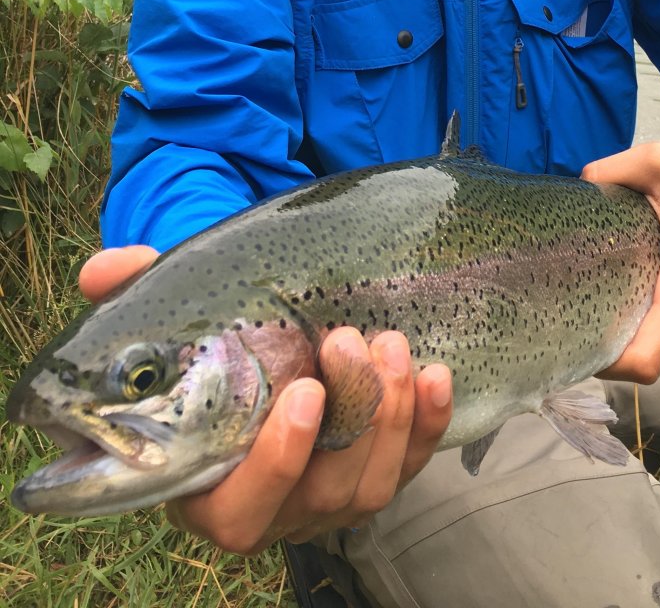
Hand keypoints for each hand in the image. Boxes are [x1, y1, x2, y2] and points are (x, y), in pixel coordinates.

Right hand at [79, 247, 452, 553]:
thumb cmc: (216, 341)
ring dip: (391, 414)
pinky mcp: (381, 473)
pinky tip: (436, 374)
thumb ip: (138, 292)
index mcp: (211, 486)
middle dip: (351, 420)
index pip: (240, 509)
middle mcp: (277, 506)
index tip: (303, 393)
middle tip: (351, 342)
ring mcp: (333, 497)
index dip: (278, 461)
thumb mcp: (180, 314)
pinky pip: (414, 465)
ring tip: (391, 344)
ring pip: (373, 485)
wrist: (268, 341)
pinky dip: (430, 424)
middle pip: (323, 496)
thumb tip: (103, 269)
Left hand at [581, 144, 659, 384]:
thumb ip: (613, 170)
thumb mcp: (659, 161)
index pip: (645, 360)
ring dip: (629, 318)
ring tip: (610, 279)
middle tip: (576, 296)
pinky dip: (647, 313)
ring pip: (653, 339)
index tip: (573, 342)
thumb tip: (579, 185)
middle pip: (640, 351)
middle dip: (608, 332)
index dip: (605, 363)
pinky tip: (634, 281)